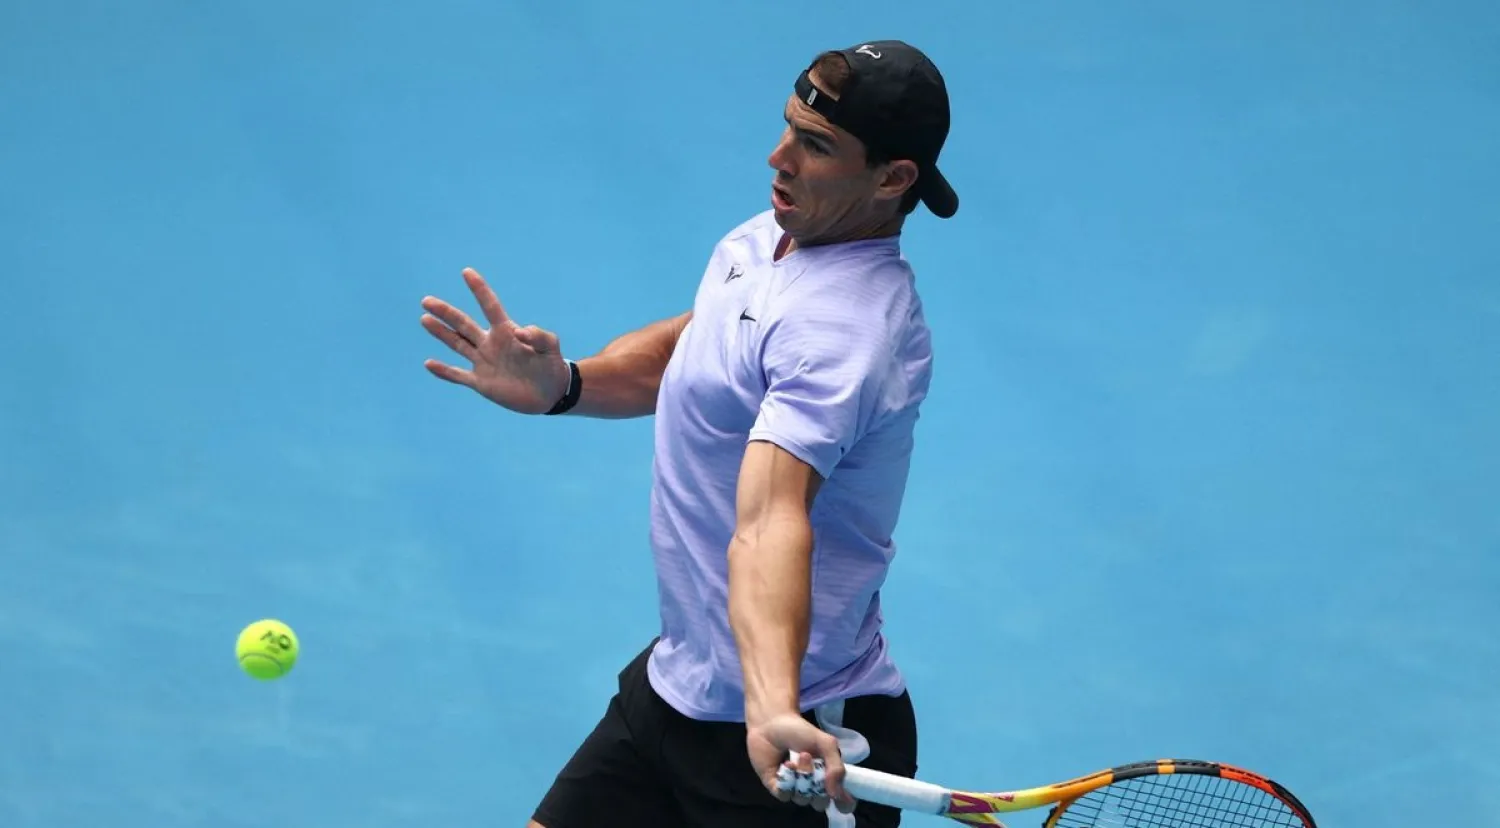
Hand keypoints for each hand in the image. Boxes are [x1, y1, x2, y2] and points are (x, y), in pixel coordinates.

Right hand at [420, 268, 571, 413]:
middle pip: (463, 324)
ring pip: (457, 344)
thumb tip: (520, 332)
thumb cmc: (551, 365)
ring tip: (425, 319)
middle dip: (446, 312)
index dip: (479, 289)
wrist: (550, 393)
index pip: (490, 306)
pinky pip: (458, 375)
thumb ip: (540, 337)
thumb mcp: (551, 347)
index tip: (467, 272)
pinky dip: (443, 371)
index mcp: (506, 332)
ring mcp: (484, 362)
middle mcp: (490, 344)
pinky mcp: (481, 382)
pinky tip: (428, 364)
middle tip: (426, 300)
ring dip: (441, 333)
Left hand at [747, 712, 854, 813]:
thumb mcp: (825, 744)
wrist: (770, 722)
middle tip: (813, 763)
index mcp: (828, 776)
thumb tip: (835, 793)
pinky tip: (785, 765)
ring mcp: (794, 787)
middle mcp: (812, 785)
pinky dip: (786, 783)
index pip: (840, 800)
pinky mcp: (776, 787)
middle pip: (820, 803)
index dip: (843, 803)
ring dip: (801, 779)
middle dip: (818, 786)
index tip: (840, 798)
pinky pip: (785, 796)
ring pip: (802, 799)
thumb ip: (836, 766)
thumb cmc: (800, 731)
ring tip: (796, 758)